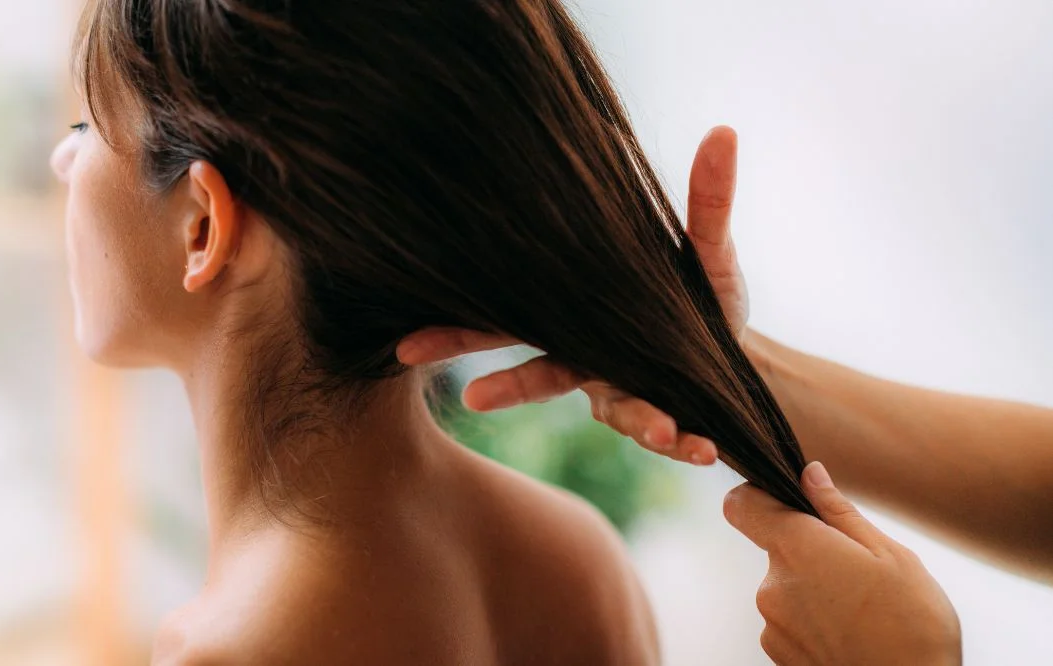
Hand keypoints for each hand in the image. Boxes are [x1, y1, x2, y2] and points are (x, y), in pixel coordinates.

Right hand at [396, 126, 746, 465]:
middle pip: (532, 377)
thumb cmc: (697, 294)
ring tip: (663, 431)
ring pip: (615, 411)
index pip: (506, 321)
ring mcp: (620, 390)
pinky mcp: (660, 415)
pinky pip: (670, 431)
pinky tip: (704, 448)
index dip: (455, 332)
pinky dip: (686, 440)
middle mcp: (586, 357)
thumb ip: (707, 200)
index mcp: (577, 313)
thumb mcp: (704, 245)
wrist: (733, 350)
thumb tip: (724, 132)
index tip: (406, 345)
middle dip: (500, 387)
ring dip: (636, 421)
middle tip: (470, 396)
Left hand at [724, 462, 960, 665]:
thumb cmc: (913, 625)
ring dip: (814, 590)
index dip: (757, 496)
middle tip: (858, 571)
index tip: (786, 501)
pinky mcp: (776, 653)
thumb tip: (809, 474)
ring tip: (861, 610)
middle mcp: (772, 584)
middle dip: (809, 551)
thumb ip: (839, 512)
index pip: (742, 505)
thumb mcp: (890, 555)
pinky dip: (812, 621)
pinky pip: (789, 621)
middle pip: (775, 548)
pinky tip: (850, 634)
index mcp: (797, 548)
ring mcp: (772, 623)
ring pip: (786, 587)